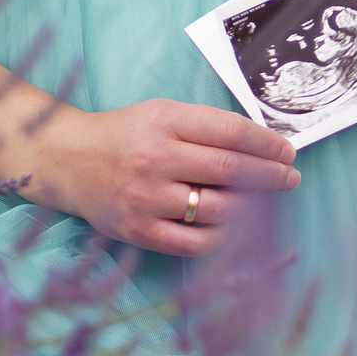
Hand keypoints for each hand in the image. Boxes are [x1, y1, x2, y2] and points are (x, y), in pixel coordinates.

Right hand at [25, 97, 299, 256]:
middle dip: (271, 176)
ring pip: (218, 209)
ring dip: (249, 207)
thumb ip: (205, 126)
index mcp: (164, 121)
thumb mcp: (160, 113)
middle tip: (290, 178)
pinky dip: (220, 236)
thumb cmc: (123, 134)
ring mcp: (145, 198)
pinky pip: (194, 242)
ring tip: (258, 201)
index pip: (230, 132)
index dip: (266, 143)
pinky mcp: (137, 230)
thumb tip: (261, 145)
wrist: (66, 160)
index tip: (287, 151)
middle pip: (231, 171)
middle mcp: (155, 158)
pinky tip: (229, 225)